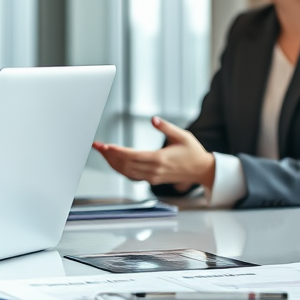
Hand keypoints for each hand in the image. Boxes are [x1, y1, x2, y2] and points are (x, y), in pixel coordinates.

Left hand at [93, 116, 215, 189]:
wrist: (202, 170)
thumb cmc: (193, 152)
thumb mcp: (182, 135)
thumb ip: (166, 127)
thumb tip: (153, 119)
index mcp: (160, 159)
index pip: (132, 156)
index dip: (117, 152)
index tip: (105, 146)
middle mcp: (154, 171)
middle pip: (125, 165)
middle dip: (109, 156)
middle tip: (97, 146)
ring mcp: (152, 177)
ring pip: (127, 172)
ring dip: (113, 163)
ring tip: (102, 153)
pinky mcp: (152, 180)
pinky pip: (132, 176)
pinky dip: (121, 169)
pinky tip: (114, 162)